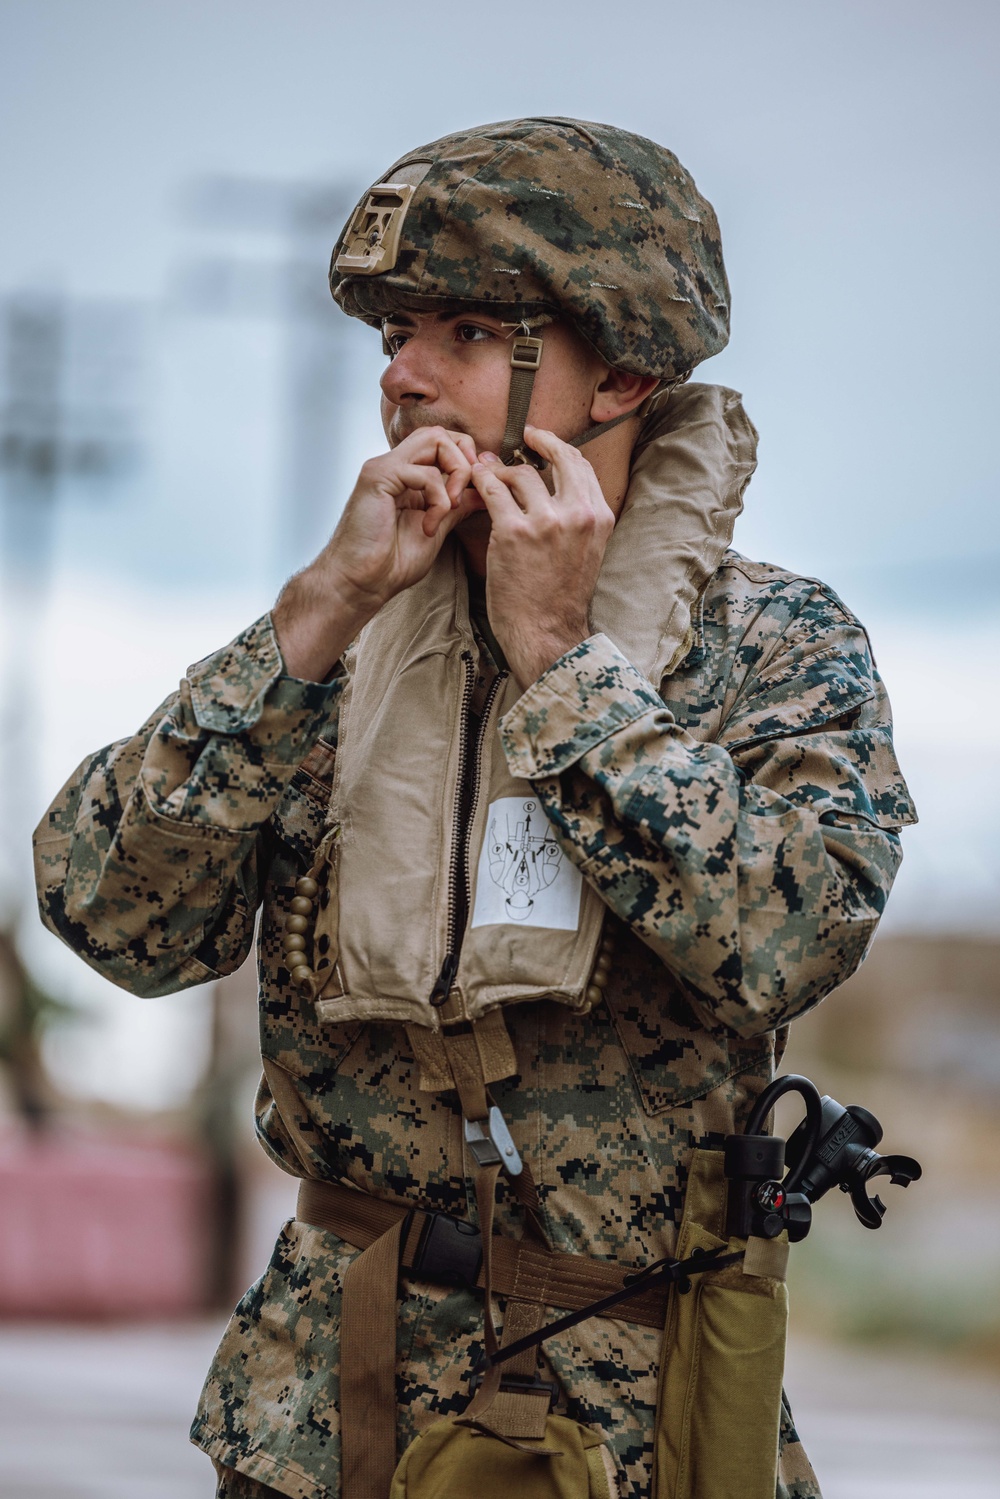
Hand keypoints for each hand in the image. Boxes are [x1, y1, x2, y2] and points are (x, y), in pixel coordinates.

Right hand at [274, 426, 477, 679]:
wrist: (361, 584)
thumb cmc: (390, 563)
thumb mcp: (436, 528)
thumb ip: (456, 506)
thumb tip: (483, 492)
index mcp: (405, 476)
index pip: (441, 443)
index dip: (465, 459)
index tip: (474, 491)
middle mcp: (394, 465)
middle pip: (439, 433)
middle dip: (464, 460)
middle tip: (464, 496)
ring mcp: (384, 468)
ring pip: (434, 440)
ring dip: (455, 473)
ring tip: (449, 508)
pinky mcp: (378, 478)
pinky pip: (425, 472)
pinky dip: (438, 499)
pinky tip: (428, 526)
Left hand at [470, 425, 614, 687]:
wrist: (545, 632)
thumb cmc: (559, 597)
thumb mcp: (585, 552)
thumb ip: (576, 518)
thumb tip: (554, 486)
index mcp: (598, 517)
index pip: (581, 466)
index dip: (560, 448)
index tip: (543, 441)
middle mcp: (577, 514)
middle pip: (558, 457)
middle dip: (539, 441)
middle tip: (522, 437)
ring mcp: (546, 521)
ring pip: (519, 474)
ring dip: (500, 471)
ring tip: (487, 477)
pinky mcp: (513, 531)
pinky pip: (492, 491)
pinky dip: (480, 483)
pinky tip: (473, 485)